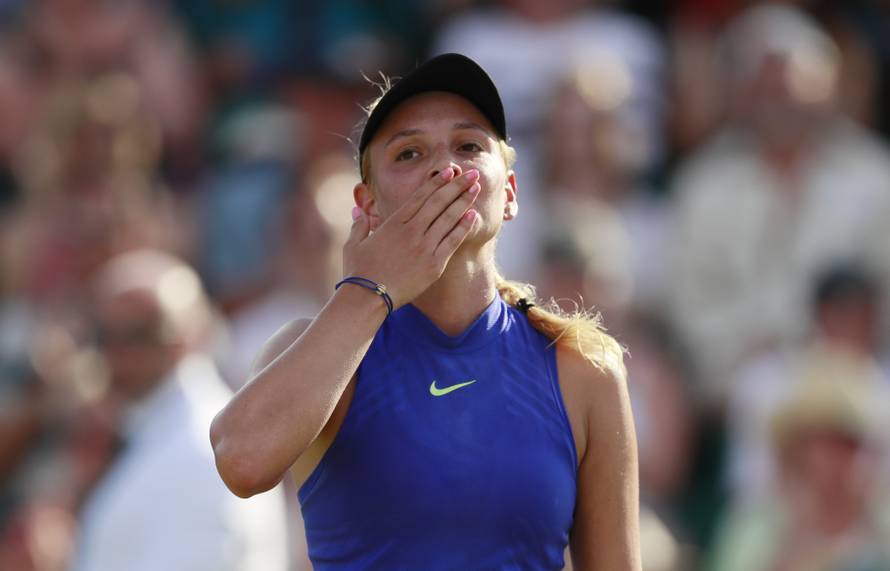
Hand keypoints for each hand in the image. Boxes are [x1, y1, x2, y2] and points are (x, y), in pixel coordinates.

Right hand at [342, 166, 480, 308]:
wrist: (368, 297)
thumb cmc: (359, 272)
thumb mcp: (354, 244)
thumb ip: (359, 225)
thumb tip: (358, 211)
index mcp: (394, 223)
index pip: (420, 196)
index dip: (437, 182)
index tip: (449, 171)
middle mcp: (411, 231)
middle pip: (438, 202)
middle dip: (457, 185)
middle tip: (472, 174)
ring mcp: (424, 247)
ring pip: (448, 218)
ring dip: (464, 201)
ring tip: (476, 188)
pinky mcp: (434, 264)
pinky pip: (452, 241)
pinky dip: (463, 227)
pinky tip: (473, 215)